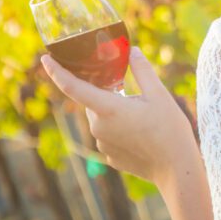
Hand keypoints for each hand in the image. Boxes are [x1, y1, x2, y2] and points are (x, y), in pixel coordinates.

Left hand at [41, 46, 197, 187]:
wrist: (176, 168)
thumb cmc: (170, 130)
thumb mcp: (160, 95)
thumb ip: (143, 71)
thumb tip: (133, 51)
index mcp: (109, 109)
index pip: (73, 87)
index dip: (56, 72)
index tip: (45, 59)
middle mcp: (98, 128)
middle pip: (93, 102)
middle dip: (106, 94)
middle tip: (131, 93)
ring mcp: (102, 144)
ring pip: (102, 119)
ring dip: (115, 113)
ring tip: (144, 118)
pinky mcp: (109, 156)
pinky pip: (109, 136)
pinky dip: (121, 130)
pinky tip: (142, 134)